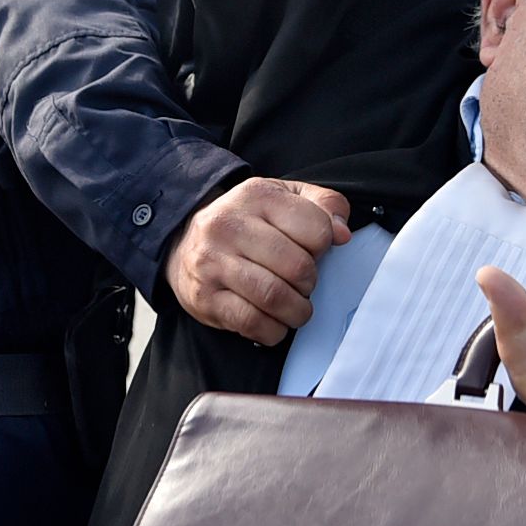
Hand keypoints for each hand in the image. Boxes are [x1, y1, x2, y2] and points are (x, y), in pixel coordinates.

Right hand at [164, 177, 351, 345]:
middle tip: (303, 284)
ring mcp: (212, 263)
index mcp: (256, 196)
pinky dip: (274, 329)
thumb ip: (323, 205)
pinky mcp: (204, 298)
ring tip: (295, 306)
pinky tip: (273, 320)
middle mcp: (229, 226)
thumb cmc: (245, 223)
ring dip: (297, 311)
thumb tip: (343, 233)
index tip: (312, 251)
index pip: (316, 228)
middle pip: (298, 267)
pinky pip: (253, 323)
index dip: (323, 246)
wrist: (183, 243)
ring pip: (275, 297)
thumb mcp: (283, 198)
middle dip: (310, 283)